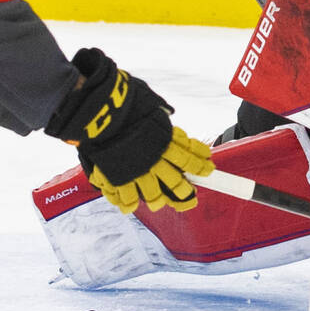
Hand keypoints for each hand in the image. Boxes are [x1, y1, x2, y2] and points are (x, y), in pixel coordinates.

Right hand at [45, 48, 213, 213]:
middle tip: (189, 194)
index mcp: (165, 139)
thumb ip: (159, 114)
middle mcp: (155, 158)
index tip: (208, 169)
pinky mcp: (118, 177)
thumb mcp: (150, 104)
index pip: (189, 155)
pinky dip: (127, 203)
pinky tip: (128, 207)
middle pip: (176, 180)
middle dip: (184, 189)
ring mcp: (137, 170)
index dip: (200, 164)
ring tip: (158, 203)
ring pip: (153, 193)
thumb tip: (167, 113)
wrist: (101, 111)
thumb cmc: (126, 103)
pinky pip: (126, 196)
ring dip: (157, 199)